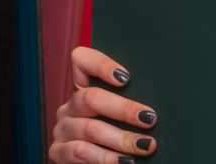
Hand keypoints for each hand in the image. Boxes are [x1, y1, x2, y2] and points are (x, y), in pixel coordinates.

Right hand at [49, 47, 158, 163]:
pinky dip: (106, 158)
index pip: (81, 61)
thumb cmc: (113, 136)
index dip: (101, 65)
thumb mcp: (119, 117)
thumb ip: (130, 104)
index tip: (126, 77)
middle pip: (91, 98)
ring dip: (122, 139)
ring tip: (145, 145)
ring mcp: (62, 129)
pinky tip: (124, 161)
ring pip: (90, 129)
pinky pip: (81, 152)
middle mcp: (70, 107)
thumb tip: (157, 107)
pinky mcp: (58, 152)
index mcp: (84, 90)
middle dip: (124, 109)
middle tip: (150, 119)